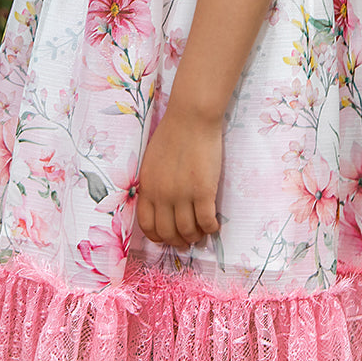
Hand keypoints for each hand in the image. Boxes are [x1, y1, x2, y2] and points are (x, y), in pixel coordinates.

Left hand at [136, 104, 222, 249]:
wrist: (191, 118)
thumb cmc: (172, 134)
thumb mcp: (151, 161)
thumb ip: (153, 183)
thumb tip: (159, 202)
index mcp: (148, 187)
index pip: (147, 224)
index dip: (157, 236)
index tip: (166, 237)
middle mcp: (163, 195)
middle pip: (167, 232)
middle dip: (177, 241)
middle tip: (186, 241)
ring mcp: (183, 195)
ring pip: (188, 230)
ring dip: (195, 236)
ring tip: (201, 233)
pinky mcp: (204, 191)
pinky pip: (206, 221)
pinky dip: (211, 228)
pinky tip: (214, 226)